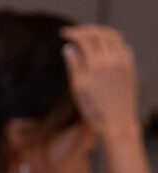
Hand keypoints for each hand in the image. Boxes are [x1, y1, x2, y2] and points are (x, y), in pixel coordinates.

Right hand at [61, 25, 140, 140]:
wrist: (117, 121)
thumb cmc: (94, 109)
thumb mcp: (78, 88)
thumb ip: (74, 66)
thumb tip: (68, 48)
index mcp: (96, 65)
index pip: (85, 39)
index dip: (74, 33)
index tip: (63, 33)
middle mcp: (112, 59)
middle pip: (100, 33)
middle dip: (86, 29)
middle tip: (74, 32)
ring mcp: (123, 62)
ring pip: (113, 36)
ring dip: (100, 32)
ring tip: (88, 35)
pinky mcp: (130, 66)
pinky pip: (123, 46)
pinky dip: (113, 40)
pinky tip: (104, 46)